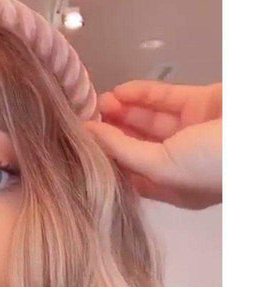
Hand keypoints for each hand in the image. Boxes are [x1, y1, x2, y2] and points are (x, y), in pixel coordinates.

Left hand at [85, 81, 221, 209]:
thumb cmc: (212, 166)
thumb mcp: (162, 167)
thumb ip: (123, 151)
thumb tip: (90, 135)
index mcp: (172, 188)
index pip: (130, 174)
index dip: (108, 160)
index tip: (83, 146)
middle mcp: (179, 162)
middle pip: (137, 145)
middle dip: (113, 132)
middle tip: (89, 117)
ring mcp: (191, 133)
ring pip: (149, 121)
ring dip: (124, 111)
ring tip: (100, 102)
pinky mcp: (202, 104)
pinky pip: (166, 99)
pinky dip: (143, 94)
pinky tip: (120, 91)